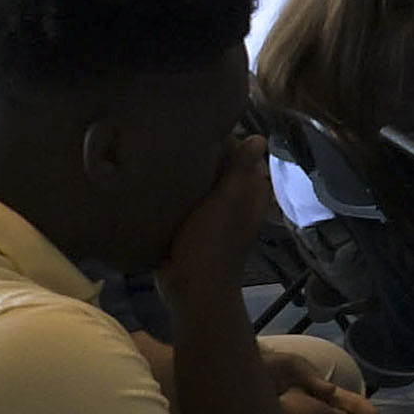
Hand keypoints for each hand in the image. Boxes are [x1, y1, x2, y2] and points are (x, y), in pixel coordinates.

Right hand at [161, 136, 272, 318]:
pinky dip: (175, 195)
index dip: (225, 141)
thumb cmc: (213, 241)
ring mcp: (213, 218)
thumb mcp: (229, 200)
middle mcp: (236, 203)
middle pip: (220, 171)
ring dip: (186, 176)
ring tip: (160, 155)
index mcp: (251, 194)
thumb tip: (258, 137)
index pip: (242, 157)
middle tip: (172, 139)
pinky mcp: (191, 230)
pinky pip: (184, 205)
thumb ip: (241, 170)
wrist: (191, 287)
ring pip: (201, 187)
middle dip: (202, 157)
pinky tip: (155, 182)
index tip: (198, 126)